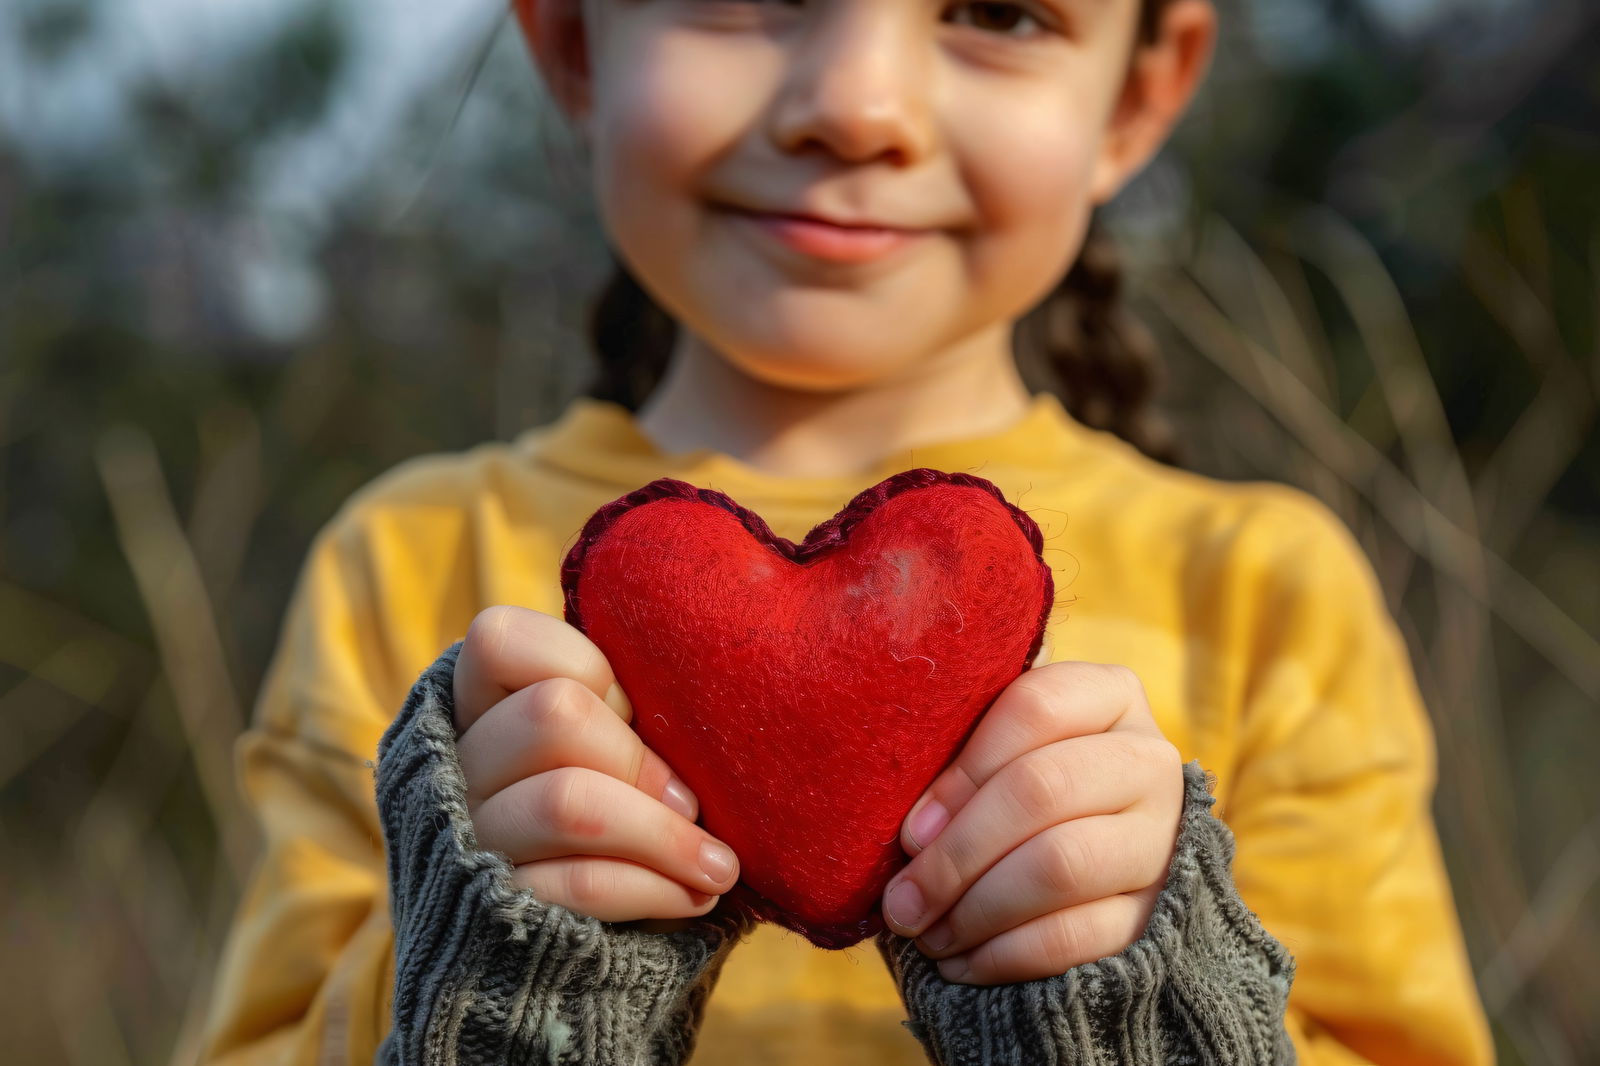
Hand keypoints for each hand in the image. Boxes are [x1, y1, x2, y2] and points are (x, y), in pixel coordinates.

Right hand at [451, 605, 740, 923]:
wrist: (566, 962)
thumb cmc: (606, 823)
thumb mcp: (604, 751)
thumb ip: (620, 710)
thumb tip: (697, 681)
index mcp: (475, 708)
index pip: (500, 640)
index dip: (587, 669)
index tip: (634, 712)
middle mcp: (456, 768)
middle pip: (553, 715)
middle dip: (641, 759)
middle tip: (691, 803)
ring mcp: (467, 841)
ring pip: (568, 801)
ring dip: (663, 833)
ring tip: (718, 864)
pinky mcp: (494, 912)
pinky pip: (580, 883)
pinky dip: (654, 887)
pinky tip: (693, 897)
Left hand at [880, 659, 1183, 983]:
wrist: (1088, 858)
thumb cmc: (1012, 792)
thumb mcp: (993, 756)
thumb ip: (958, 765)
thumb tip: (917, 834)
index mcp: (1108, 697)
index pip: (1035, 708)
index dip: (963, 771)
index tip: (910, 830)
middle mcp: (1147, 761)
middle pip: (1043, 788)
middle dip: (957, 852)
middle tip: (902, 900)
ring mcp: (1160, 839)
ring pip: (1062, 865)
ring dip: (976, 908)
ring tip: (925, 932)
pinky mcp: (1158, 912)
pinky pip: (1078, 935)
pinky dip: (1005, 954)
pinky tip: (961, 962)